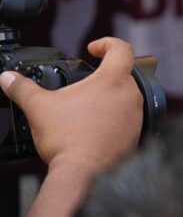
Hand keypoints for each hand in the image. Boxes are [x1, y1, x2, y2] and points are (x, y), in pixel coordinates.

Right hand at [0, 38, 142, 170]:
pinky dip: (113, 119)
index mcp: (113, 80)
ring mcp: (137, 116)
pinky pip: (127, 120)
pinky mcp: (136, 135)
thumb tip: (7, 78)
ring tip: (85, 108)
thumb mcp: (38, 107)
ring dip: (109, 99)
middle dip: (103, 75)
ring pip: (126, 98)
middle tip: (83, 83)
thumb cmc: (67, 138)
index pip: (122, 49)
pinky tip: (95, 128)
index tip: (92, 49)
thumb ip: (22, 88)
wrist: (84, 173)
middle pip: (123, 74)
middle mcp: (131, 95)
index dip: (106, 43)